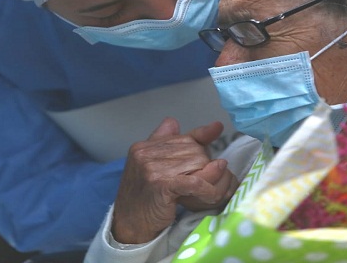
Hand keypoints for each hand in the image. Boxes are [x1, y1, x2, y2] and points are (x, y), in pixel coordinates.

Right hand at [111, 118, 235, 243]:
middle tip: (208, 185)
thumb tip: (173, 120)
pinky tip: (212, 195)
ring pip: (199, 165)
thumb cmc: (144, 198)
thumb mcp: (151, 166)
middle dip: (206, 168)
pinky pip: (195, 182)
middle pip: (195, 152)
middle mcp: (146, 153)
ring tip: (209, 194)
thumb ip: (163, 144)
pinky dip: (207, 189)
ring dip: (210, 181)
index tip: (217, 129)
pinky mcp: (161, 185)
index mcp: (145, 146)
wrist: (129, 225)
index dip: (202, 135)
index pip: (182, 137)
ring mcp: (152, 168)